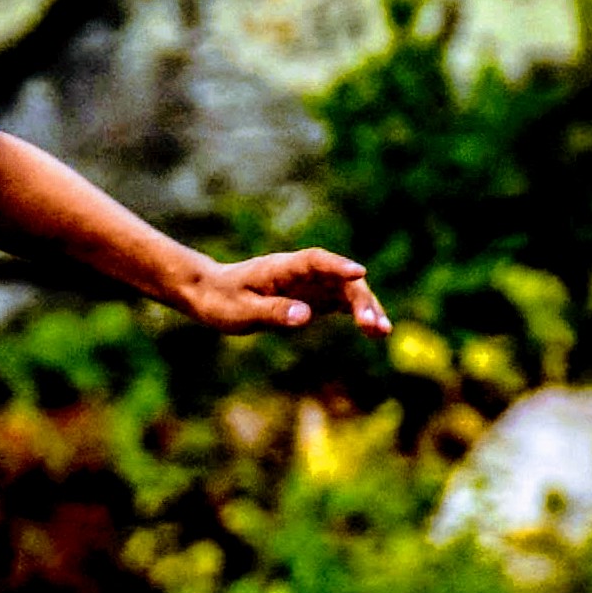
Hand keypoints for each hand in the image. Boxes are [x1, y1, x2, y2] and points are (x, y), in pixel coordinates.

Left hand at [179, 247, 391, 337]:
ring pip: (346, 291)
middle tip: (374, 324)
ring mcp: (309, 283)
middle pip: (339, 279)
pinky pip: (341, 303)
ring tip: (382, 332)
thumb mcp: (242, 312)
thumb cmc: (221, 300)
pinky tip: (375, 331)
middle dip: (360, 299)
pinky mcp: (312, 297)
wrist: (209, 294)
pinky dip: (358, 315)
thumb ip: (273, 312)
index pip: (315, 261)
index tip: (360, 273)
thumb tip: (306, 316)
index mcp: (281, 267)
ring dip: (365, 308)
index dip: (338, 266)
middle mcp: (300, 271)